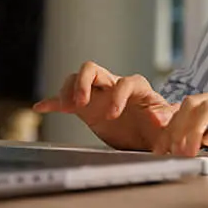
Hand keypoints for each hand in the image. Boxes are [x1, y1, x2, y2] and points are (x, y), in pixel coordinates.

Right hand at [34, 61, 176, 150]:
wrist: (147, 138)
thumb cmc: (158, 129)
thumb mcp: (166, 125)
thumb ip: (165, 118)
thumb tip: (159, 117)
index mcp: (136, 88)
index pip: (125, 82)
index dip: (117, 95)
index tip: (113, 115)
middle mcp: (113, 85)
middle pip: (92, 69)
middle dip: (83, 83)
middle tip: (80, 102)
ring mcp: (97, 94)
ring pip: (76, 79)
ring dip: (68, 90)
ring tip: (66, 107)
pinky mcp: (85, 107)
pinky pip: (65, 99)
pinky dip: (52, 102)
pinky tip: (41, 107)